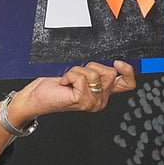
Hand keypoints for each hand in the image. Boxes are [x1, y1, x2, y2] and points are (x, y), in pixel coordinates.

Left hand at [7, 60, 135, 123]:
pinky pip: (81, 77)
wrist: (36, 97)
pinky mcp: (82, 100)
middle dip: (90, 66)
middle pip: (109, 72)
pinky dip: (70, 75)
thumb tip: (109, 62)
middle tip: (75, 74)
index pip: (127, 83)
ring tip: (68, 80)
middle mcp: (100, 99)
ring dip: (77, 71)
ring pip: (94, 73)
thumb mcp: (79, 74)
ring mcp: (92, 102)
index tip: (118, 62)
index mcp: (103, 92)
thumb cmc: (54, 86)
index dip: (127, 71)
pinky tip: (64, 83)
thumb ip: (96, 71)